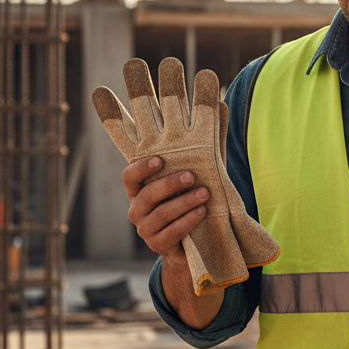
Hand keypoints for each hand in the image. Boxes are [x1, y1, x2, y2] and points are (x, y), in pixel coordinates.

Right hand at [92, 57, 279, 296]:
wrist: (193, 242)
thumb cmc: (192, 197)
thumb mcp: (198, 170)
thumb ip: (204, 142)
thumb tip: (219, 102)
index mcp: (140, 187)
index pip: (129, 175)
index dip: (141, 166)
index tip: (159, 158)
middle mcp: (137, 207)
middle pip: (145, 194)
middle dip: (167, 184)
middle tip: (191, 176)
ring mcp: (145, 228)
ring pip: (159, 214)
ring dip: (182, 203)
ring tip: (204, 193)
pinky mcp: (158, 246)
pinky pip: (170, 233)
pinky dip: (187, 221)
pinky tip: (201, 212)